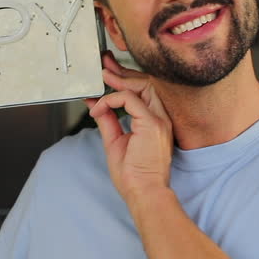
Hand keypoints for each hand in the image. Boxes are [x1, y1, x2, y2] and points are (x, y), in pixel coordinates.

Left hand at [85, 52, 172, 203]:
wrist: (144, 193)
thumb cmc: (134, 175)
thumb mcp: (115, 142)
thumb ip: (108, 121)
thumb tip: (97, 105)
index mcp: (156, 122)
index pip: (144, 92)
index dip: (125, 80)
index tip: (108, 76)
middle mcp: (161, 118)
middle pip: (145, 84)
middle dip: (123, 72)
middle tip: (104, 66)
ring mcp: (159, 120)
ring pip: (141, 86)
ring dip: (119, 80)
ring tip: (101, 78)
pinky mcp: (151, 123)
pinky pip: (129, 99)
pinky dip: (111, 100)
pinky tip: (99, 108)